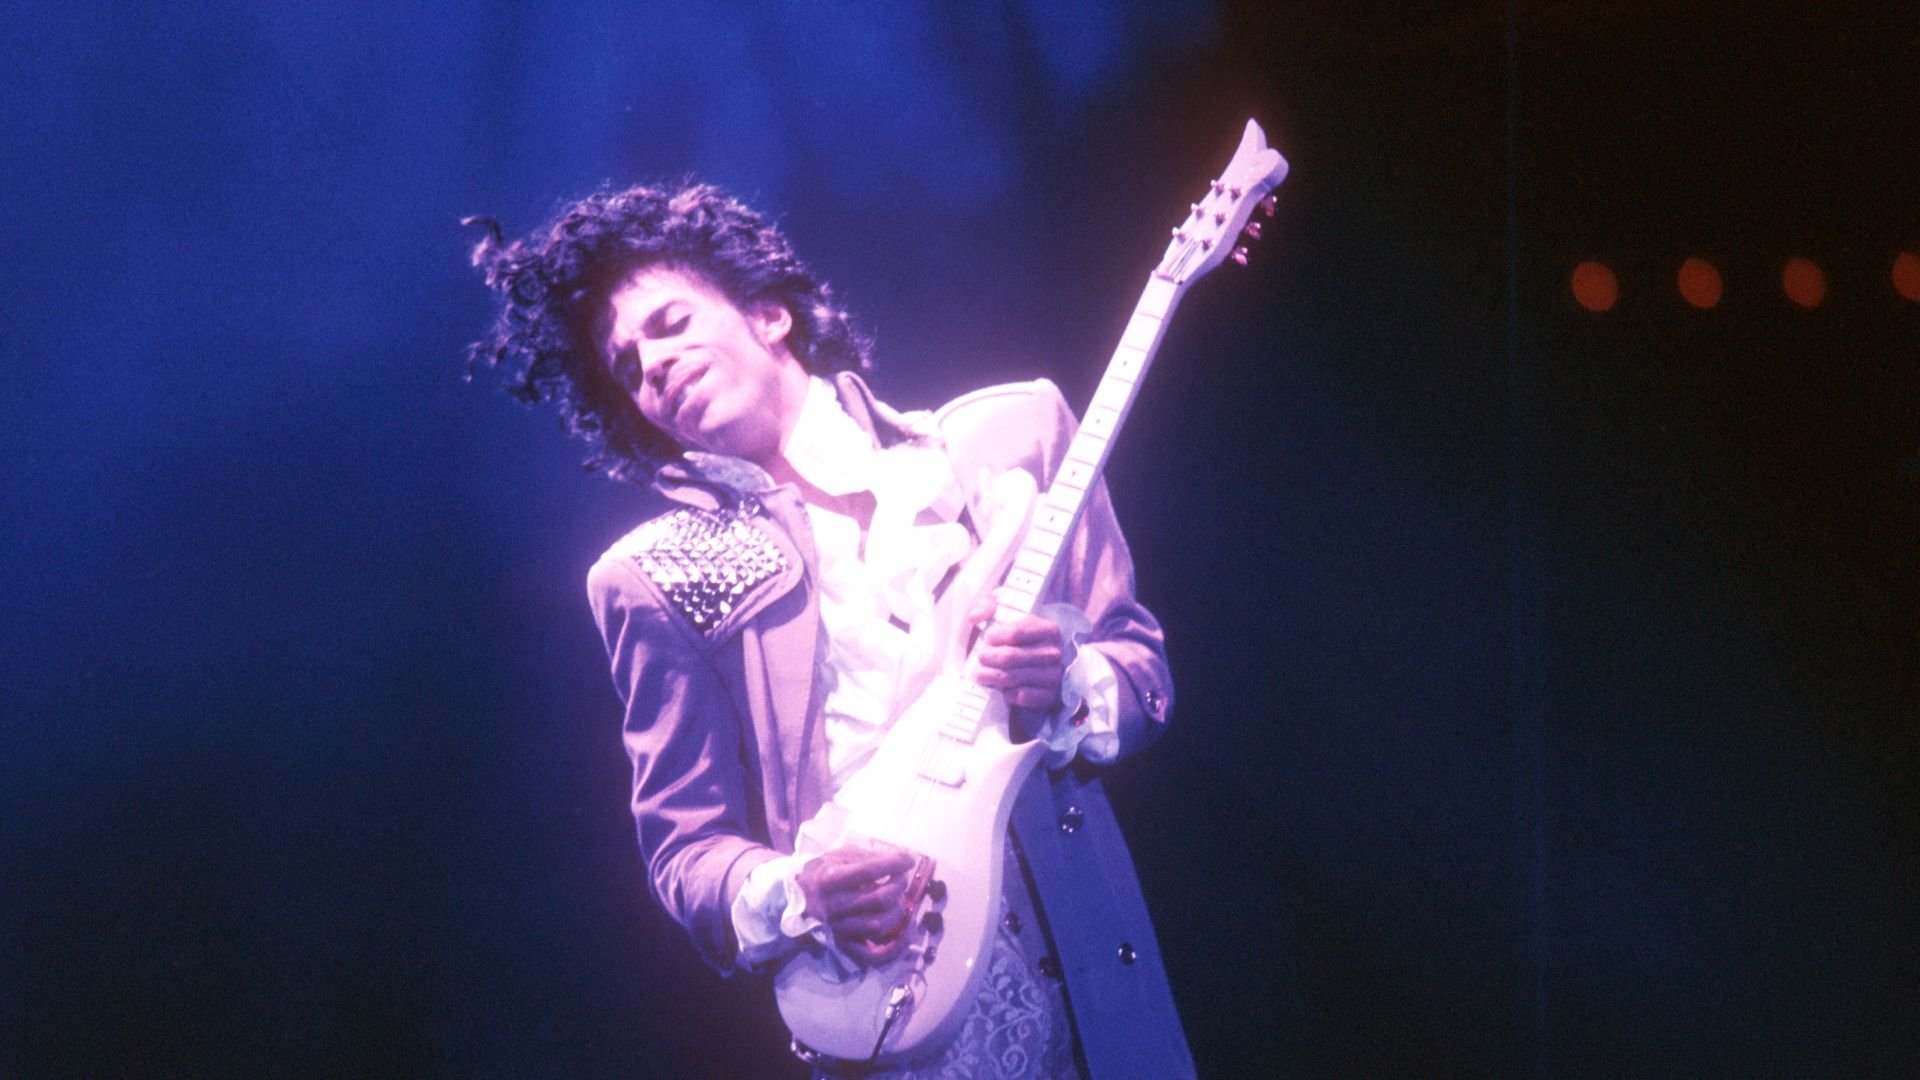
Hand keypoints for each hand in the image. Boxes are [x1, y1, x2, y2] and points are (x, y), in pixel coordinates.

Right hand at [795, 845, 917, 967]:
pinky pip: (872, 955)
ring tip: (899, 900)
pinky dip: (895, 948)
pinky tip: (906, 932)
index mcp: (828, 879)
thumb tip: (901, 860)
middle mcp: (832, 906)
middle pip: (878, 899)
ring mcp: (838, 929)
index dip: (893, 863)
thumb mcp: (838, 855)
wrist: (795, 897)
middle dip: (898, 886)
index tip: (908, 859)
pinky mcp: (843, 945)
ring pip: (878, 925)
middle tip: (902, 879)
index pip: (867, 871)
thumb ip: (867, 856)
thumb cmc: (821, 872)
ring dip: (898, 911)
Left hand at [967, 595, 1067, 712]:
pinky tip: (1001, 688)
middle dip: (988, 659)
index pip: (1015, 633)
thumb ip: (987, 606)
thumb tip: (975, 616)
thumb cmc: (1017, 638)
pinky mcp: (1049, 695)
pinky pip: (1022, 696)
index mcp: (1048, 629)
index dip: (994, 637)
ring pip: (1012, 678)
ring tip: (980, 674)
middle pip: (1010, 657)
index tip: (986, 639)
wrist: (1035, 666)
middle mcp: (1054, 653)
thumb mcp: (1004, 614)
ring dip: (990, 677)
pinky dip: (1007, 693)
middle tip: (979, 658)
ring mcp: (1054, 675)